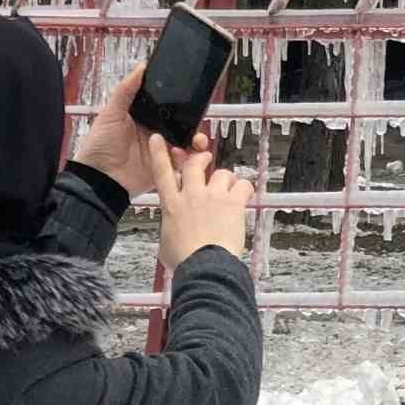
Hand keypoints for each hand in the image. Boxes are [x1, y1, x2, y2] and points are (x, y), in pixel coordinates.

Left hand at [74, 64, 207, 196]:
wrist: (98, 180)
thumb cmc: (100, 146)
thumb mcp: (111, 114)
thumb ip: (125, 91)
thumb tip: (141, 67)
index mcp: (145, 118)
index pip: (169, 107)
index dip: (183, 104)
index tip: (195, 98)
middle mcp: (156, 133)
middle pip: (183, 125)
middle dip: (195, 123)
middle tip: (199, 122)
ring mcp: (161, 152)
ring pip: (187, 144)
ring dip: (195, 141)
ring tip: (197, 142)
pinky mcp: (164, 169)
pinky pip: (183, 164)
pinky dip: (188, 160)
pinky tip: (183, 156)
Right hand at [150, 134, 253, 269]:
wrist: (204, 266)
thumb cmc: (184, 259)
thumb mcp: (166, 242)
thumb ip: (171, 227)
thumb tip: (175, 229)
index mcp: (171, 205)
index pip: (162, 173)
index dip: (159, 153)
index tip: (159, 139)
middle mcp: (191, 195)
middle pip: (195, 165)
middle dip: (201, 160)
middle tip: (207, 161)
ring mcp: (212, 197)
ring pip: (222, 173)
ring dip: (227, 180)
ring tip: (230, 192)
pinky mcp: (232, 202)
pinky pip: (243, 185)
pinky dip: (245, 189)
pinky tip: (244, 198)